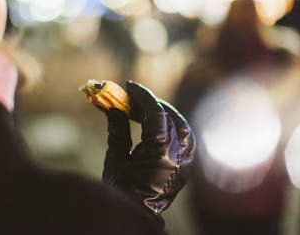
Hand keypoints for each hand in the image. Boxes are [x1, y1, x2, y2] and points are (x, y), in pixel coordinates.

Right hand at [103, 81, 195, 226]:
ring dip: (166, 113)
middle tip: (134, 96)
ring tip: (147, 108)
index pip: (156, 114)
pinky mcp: (186, 166)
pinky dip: (174, 126)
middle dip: (151, 103)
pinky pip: (186, 138)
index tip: (130, 85)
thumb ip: (117, 129)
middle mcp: (178, 156)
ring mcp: (185, 162)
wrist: (137, 215)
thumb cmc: (122, 189)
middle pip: (169, 117)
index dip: (143, 96)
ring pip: (182, 126)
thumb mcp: (116, 158)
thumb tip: (113, 108)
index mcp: (160, 154)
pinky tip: (161, 123)